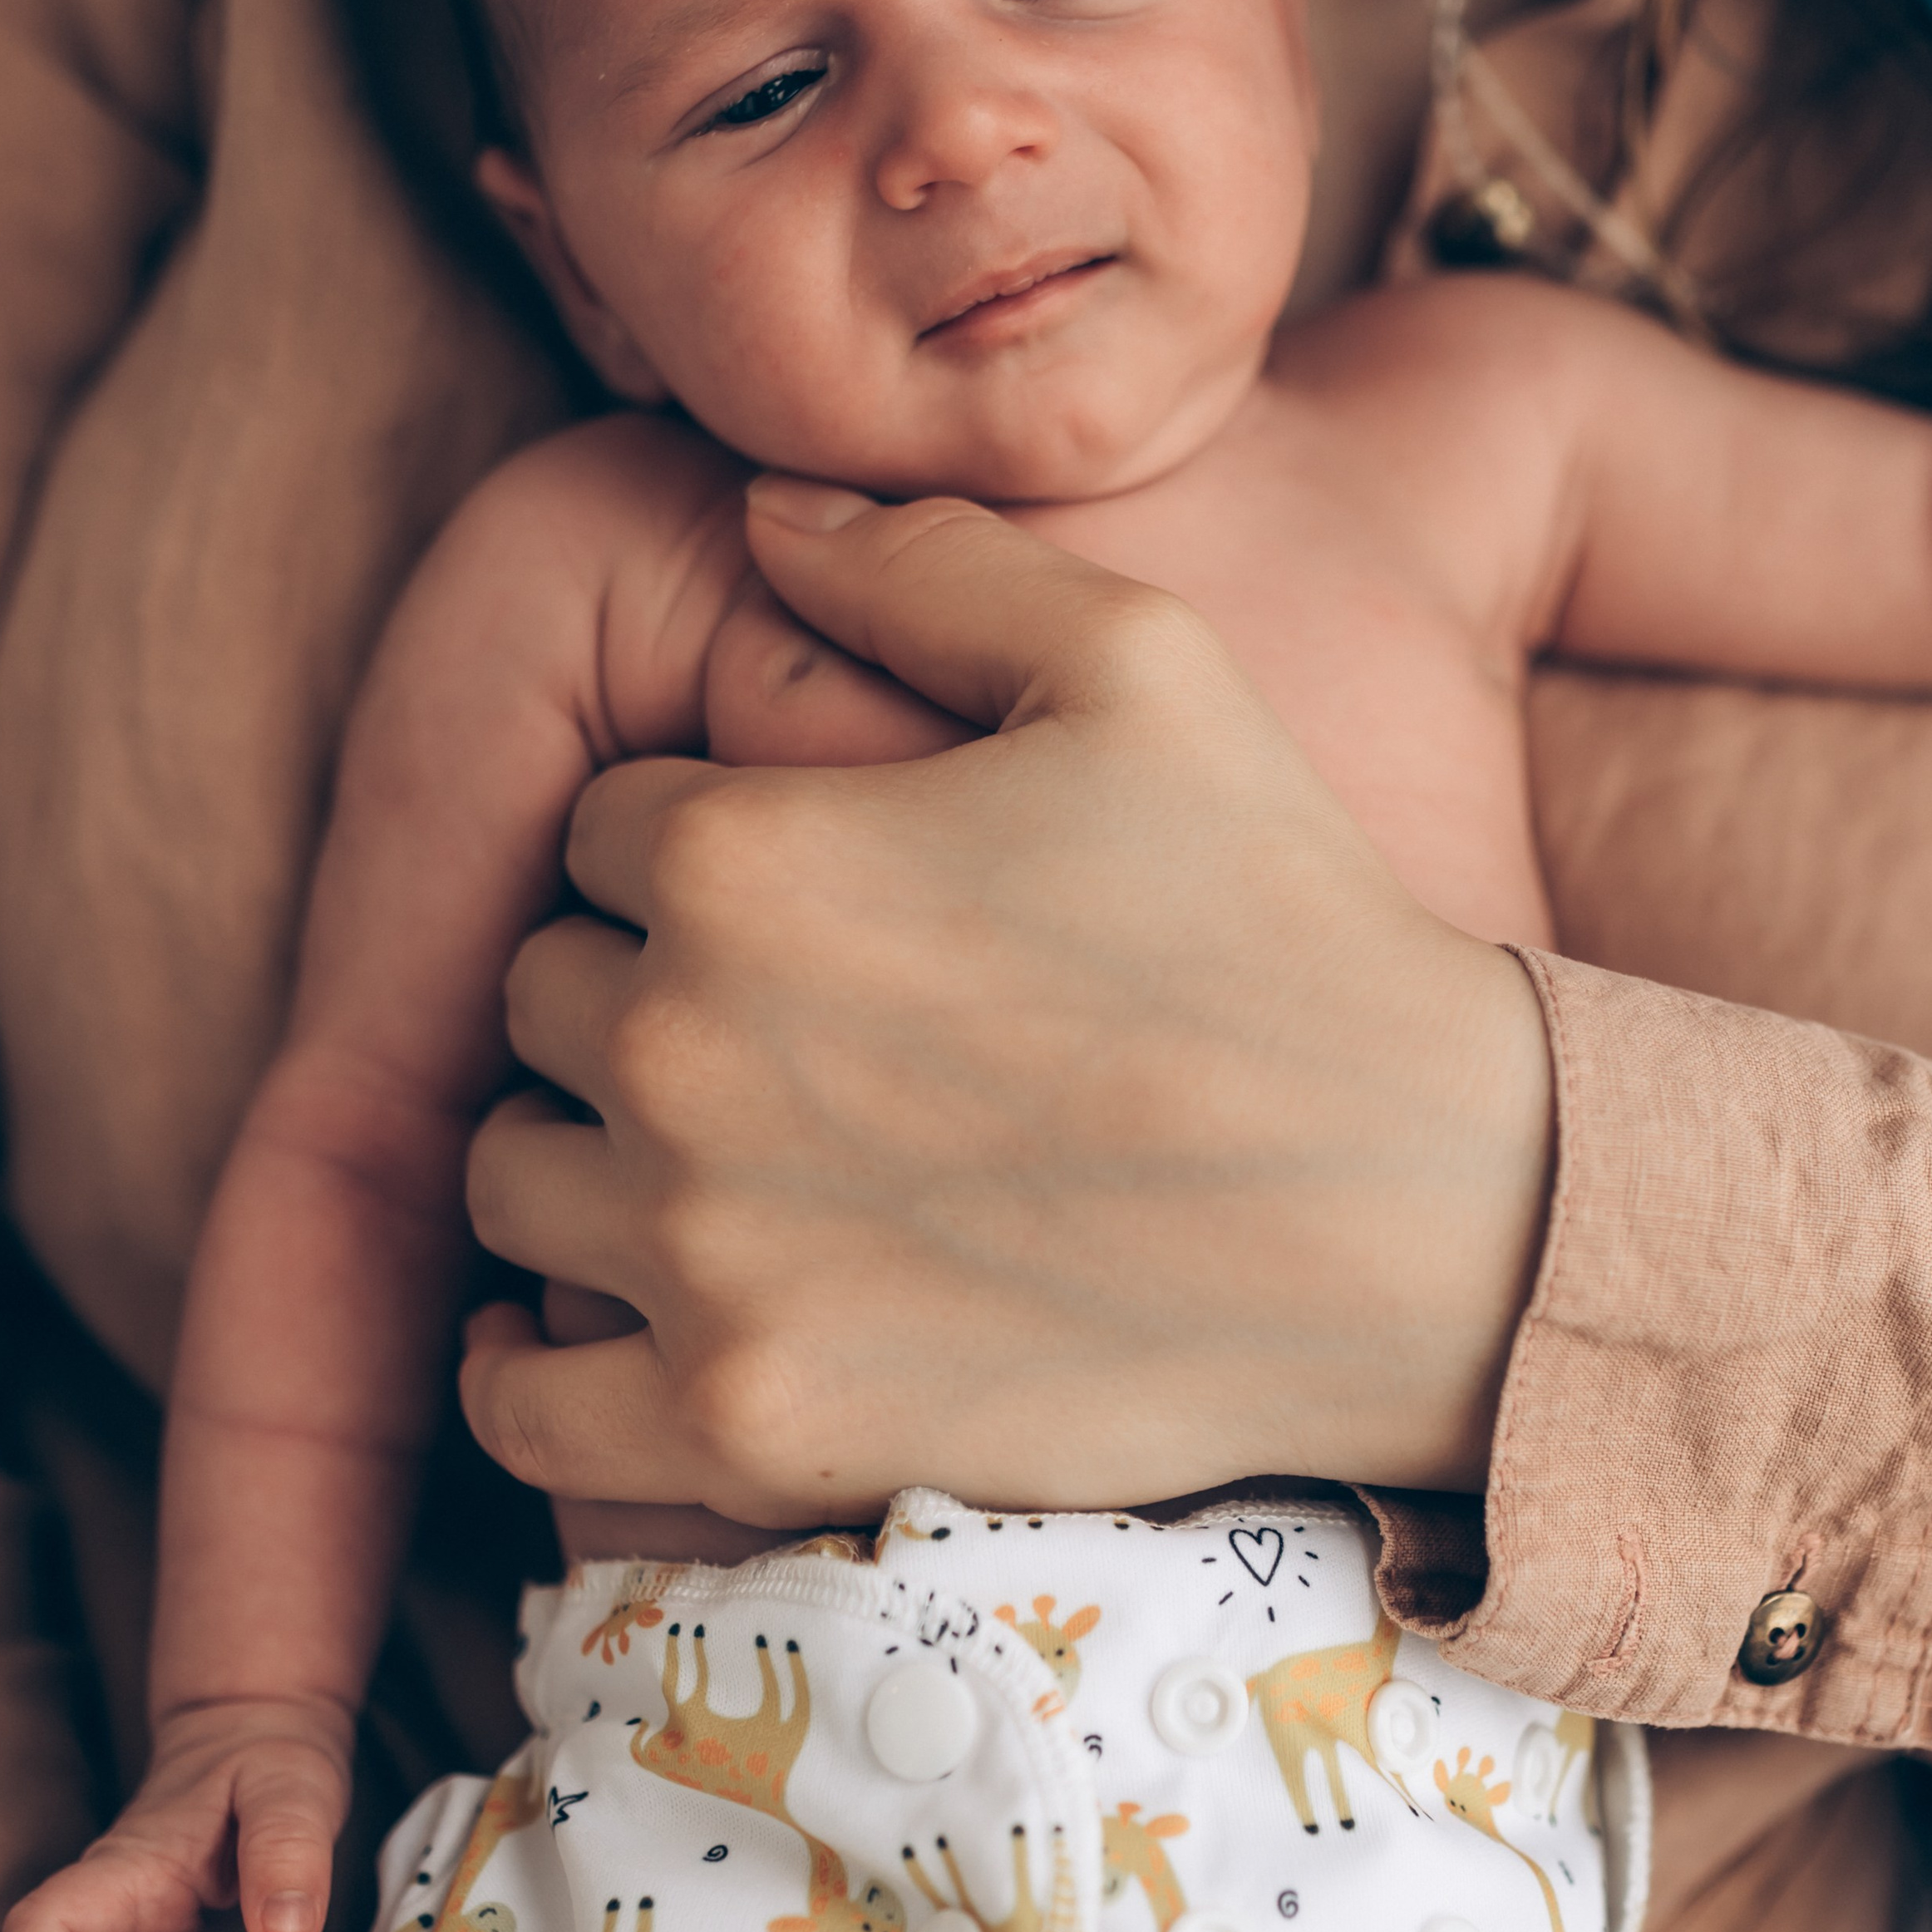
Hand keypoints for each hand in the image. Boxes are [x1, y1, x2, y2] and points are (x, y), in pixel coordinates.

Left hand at [460, 484, 1553, 1520]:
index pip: (595, 827)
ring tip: (724, 1155)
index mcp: (742, 855)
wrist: (1418, 1219)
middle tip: (783, 1024)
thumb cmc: (1289, 924)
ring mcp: (702, 1253)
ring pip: (513, 1175)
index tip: (805, 894)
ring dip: (591, 1153)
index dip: (693, 845)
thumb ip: (929, 563)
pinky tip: (611, 1316)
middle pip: (544, 994)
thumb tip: (758, 510)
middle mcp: (682, 1050)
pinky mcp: (746, 1421)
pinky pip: (521, 1400)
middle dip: (637, 988)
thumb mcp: (1146, 665)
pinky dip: (537, 1359)